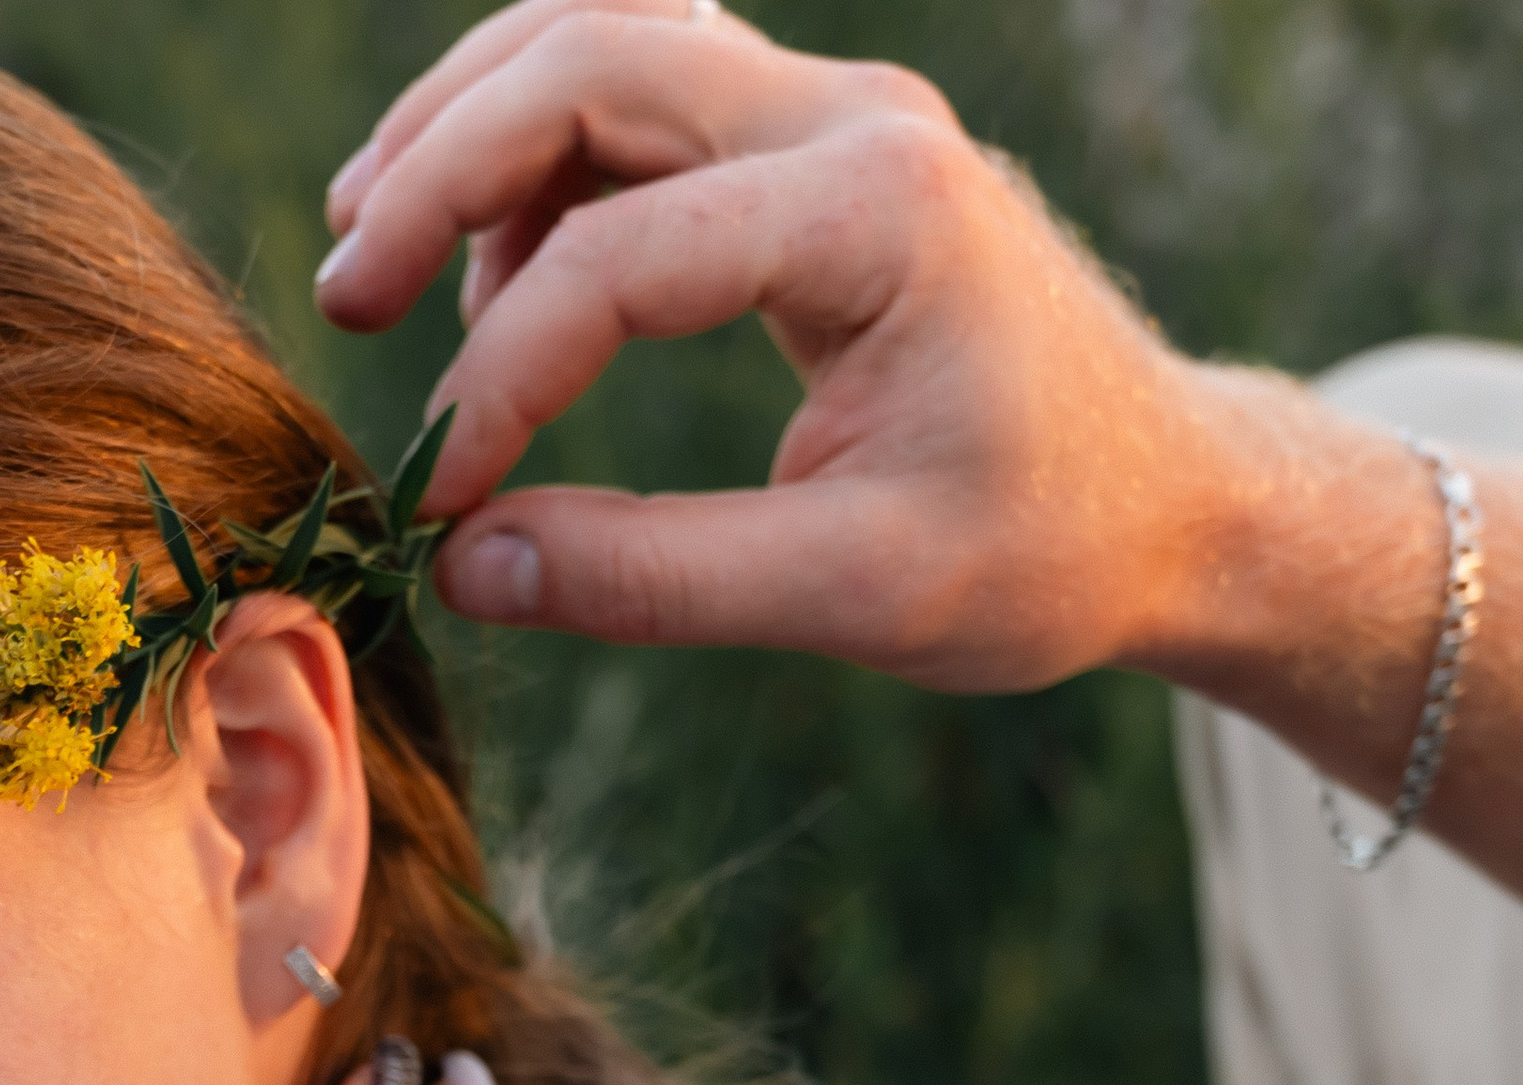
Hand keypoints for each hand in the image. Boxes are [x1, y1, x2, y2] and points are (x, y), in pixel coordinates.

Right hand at [314, 0, 1260, 692]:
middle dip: (440, 166)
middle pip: (588, 56)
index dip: (499, 379)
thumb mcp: (856, 592)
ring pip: (602, 44)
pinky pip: (643, 101)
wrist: (1175, 501)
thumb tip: (469, 565)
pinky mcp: (814, 153)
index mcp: (877, 211)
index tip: (443, 495)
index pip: (618, 254)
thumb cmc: (1045, 549)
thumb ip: (657, 580)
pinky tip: (504, 286)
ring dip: (475, 134)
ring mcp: (835, 117)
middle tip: (348, 295)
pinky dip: (546, 167)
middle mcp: (854, 120)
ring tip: (384, 260)